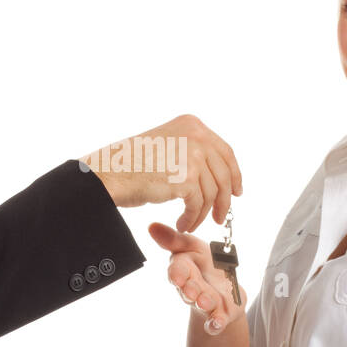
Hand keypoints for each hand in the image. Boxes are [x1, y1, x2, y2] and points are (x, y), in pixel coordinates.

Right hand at [80, 115, 241, 231]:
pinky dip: (192, 218)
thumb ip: (192, 151)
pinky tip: (182, 223)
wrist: (110, 173)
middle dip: (224, 199)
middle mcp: (196, 135)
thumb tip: (216, 174)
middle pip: (224, 174)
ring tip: (191, 221)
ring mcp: (192, 156)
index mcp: (192, 124)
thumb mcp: (168, 144)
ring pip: (212, 193)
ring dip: (202, 212)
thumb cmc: (131, 163)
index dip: (234, 174)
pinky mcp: (186, 179)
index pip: (225, 152)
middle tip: (220, 216)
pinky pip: (198, 205)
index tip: (236, 191)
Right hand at [148, 222, 246, 334]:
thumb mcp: (194, 247)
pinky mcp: (218, 315)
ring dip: (204, 304)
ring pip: (202, 305)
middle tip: (192, 290)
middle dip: (190, 290)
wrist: (225, 287)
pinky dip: (215, 324)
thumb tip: (151, 226)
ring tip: (206, 302)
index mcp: (184, 270)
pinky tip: (217, 324)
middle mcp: (191, 288)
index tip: (178, 276)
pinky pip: (215, 322)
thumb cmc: (206, 264)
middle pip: (188, 290)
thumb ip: (175, 240)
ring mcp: (204, 303)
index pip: (177, 271)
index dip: (177, 274)